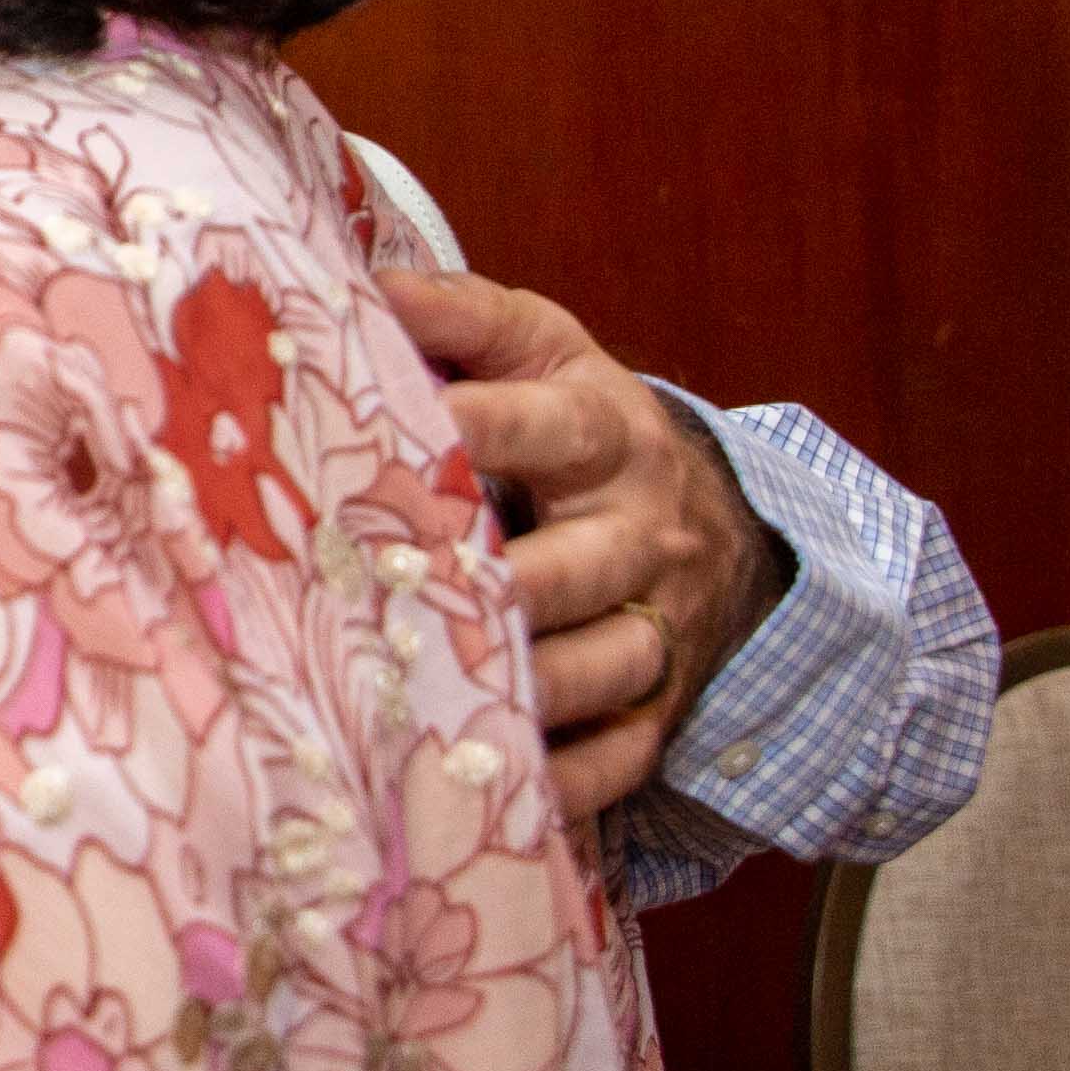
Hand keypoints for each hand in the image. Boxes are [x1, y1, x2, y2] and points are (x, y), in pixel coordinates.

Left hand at [383, 267, 793, 830]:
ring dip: (522, 691)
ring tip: (429, 701)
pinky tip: (488, 784)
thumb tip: (356, 286)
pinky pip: (621, 757)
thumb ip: (458, 315)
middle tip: (393, 598)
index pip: (544, 428)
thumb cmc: (583, 425)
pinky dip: (561, 781)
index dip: (468, 431)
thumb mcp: (540, 348)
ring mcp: (660, 624)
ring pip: (601, 668)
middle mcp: (642, 532)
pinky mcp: (663, 705)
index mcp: (606, 433)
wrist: (712, 515)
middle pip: (575, 567)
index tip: (381, 445)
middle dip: (494, 589)